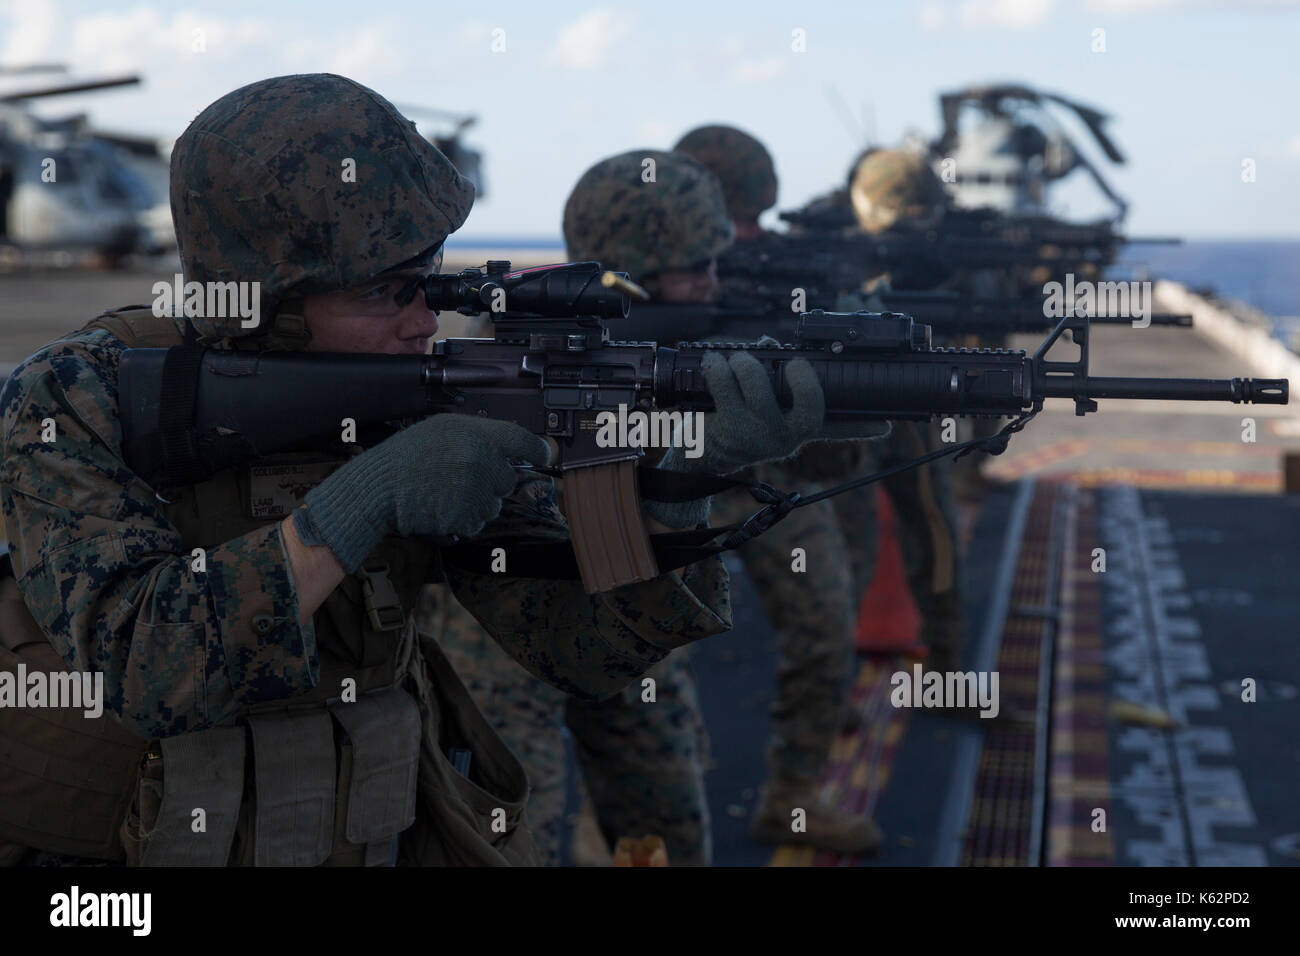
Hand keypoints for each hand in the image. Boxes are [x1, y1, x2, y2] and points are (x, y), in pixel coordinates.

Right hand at [295, 415, 550, 571]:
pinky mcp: (466, 517)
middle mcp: (480, 461)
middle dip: (491, 480)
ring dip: (477, 501)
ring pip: (494, 503)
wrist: (379, 487)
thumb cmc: (407, 457)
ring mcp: (474, 491)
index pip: (521, 439)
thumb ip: (478, 435)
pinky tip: (443, 507)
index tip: (544, 454)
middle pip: (508, 478)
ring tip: (446, 491)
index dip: (537, 448)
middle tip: (461, 476)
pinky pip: (478, 521)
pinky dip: (464, 518)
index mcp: (475, 434)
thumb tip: (510, 448)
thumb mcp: (442, 429)